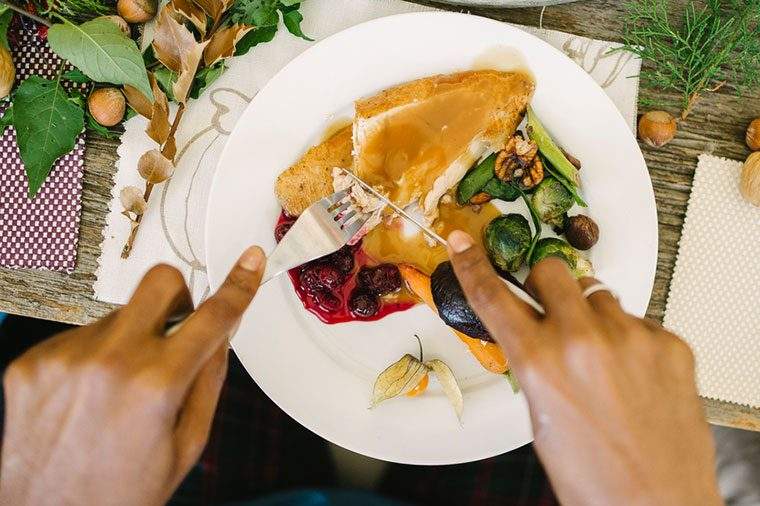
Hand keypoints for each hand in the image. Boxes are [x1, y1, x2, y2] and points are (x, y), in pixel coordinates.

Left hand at [0, 246, 265, 505]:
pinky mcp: (34, 361)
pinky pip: (80, 336)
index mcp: (156, 385)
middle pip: (159, 281)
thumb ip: (209, 380)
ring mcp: (65, 357)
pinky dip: (94, 356)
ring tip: (119, 390)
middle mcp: (108, 360)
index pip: (213, 316)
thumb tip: (220, 334)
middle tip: (176, 327)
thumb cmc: (118, 493)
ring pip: (118, 314)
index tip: (250, 263)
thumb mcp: (186, 444)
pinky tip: (89, 395)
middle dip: (178, 296)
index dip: (239, 284)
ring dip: (130, 339)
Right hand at [446, 231, 721, 505]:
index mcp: (540, 362)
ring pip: (600, 295)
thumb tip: (536, 334)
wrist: (656, 505)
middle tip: (554, 313)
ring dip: (593, 316)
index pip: (493, 297)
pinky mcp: (669, 344)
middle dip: (547, 286)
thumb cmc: (593, 477)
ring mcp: (631, 338)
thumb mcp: (541, 417)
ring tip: (603, 359)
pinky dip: (632, 341)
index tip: (463, 242)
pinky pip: (640, 322)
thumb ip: (535, 364)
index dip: (472, 264)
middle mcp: (584, 340)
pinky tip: (634, 375)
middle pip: (553, 271)